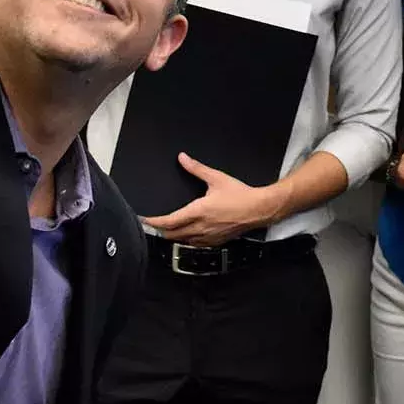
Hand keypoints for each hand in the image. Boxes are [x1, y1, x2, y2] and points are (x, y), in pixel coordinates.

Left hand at [139, 153, 279, 246]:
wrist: (259, 209)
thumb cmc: (240, 195)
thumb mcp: (216, 178)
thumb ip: (197, 169)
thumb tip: (183, 158)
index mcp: (198, 212)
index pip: (169, 221)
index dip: (153, 221)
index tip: (144, 219)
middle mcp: (200, 227)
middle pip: (171, 234)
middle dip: (161, 229)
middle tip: (153, 223)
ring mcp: (207, 237)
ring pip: (182, 241)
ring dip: (173, 235)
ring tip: (168, 227)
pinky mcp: (215, 241)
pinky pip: (195, 244)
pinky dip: (187, 239)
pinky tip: (188, 234)